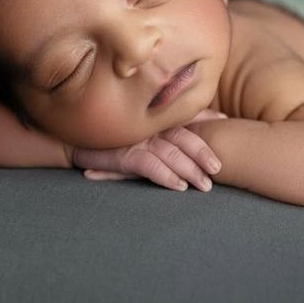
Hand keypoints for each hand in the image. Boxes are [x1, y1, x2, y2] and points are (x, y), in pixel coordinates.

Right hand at [72, 108, 227, 191]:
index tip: (226, 138)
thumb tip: (221, 116)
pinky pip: (147, 164)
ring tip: (204, 185)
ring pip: (169, 152)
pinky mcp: (122, 154)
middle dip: (202, 154)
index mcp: (158, 117)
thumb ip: (185, 119)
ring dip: (188, 169)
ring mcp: (136, 139)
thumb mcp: (151, 126)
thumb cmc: (119, 133)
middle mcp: (149, 126)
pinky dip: (163, 174)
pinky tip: (177, 185)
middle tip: (218, 170)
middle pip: (183, 137)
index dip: (207, 132)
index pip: (189, 122)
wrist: (77, 138)